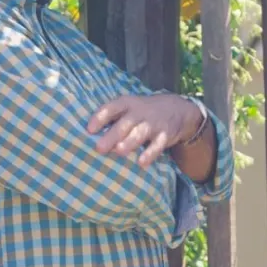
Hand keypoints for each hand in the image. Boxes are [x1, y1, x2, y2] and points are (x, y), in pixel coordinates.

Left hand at [87, 94, 201, 167]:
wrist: (177, 108)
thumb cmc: (143, 112)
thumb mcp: (129, 108)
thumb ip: (112, 119)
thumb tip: (89, 137)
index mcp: (127, 103)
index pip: (112, 108)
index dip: (101, 117)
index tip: (90, 129)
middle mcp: (140, 112)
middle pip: (125, 123)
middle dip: (112, 135)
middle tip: (99, 148)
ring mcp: (153, 123)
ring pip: (140, 133)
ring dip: (130, 142)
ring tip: (119, 152)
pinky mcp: (165, 135)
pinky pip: (158, 145)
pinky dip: (150, 153)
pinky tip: (142, 163)